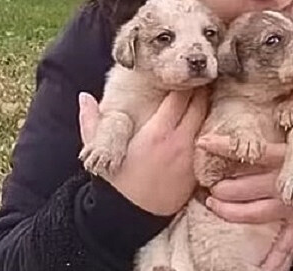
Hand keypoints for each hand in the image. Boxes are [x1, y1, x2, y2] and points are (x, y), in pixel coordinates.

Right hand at [78, 88, 207, 215]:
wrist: (130, 217)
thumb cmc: (115, 180)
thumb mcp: (98, 149)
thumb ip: (91, 121)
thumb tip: (84, 96)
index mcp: (157, 133)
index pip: (181, 96)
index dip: (183, 82)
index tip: (181, 74)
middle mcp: (179, 142)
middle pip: (201, 104)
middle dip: (201, 89)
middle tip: (198, 79)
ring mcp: (192, 157)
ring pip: (208, 121)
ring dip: (207, 107)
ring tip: (204, 96)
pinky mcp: (198, 170)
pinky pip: (208, 142)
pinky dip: (208, 129)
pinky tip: (205, 122)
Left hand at [198, 89, 292, 270]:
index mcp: (289, 161)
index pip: (251, 153)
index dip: (226, 148)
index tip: (205, 143)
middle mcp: (284, 186)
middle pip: (246, 188)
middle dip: (223, 187)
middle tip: (206, 182)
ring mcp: (290, 208)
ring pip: (253, 214)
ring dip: (231, 212)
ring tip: (213, 206)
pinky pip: (285, 244)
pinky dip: (274, 258)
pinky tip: (263, 268)